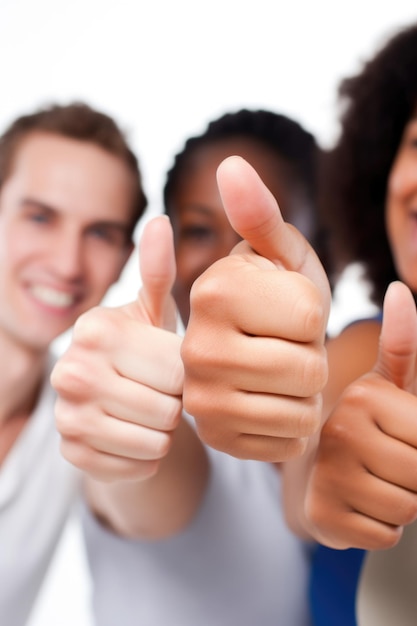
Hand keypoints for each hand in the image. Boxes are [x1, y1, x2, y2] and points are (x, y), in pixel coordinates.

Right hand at [51, 216, 182, 481]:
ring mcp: (65, 416)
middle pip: (167, 408)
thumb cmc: (145, 347)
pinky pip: (138, 467)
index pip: (177, 371)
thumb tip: (161, 220)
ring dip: (165, 431)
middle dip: (177, 404)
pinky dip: (148, 456)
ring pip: (155, 442)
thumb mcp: (154, 309)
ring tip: (154, 410)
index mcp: (94, 330)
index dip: (189, 373)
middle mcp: (69, 371)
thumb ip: (158, 270)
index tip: (176, 365)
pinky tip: (138, 433)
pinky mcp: (71, 454)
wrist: (117, 397)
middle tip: (165, 392)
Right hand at [181, 156, 330, 461]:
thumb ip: (260, 213)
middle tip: (284, 346)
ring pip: (302, 411)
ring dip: (307, 393)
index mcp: (213, 292)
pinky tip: (273, 405)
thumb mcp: (279, 256)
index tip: (287, 312)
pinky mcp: (216, 439)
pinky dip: (295, 426)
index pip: (311, 316)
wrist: (253, 360)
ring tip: (280, 375)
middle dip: (312, 356)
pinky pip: (289, 441)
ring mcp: (200, 400)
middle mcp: (196, 347)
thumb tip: (231, 163)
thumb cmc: (277, 301)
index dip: (315, 315)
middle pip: (307, 368)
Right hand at [305, 281, 416, 548]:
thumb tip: (401, 291)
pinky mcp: (320, 514)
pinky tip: (359, 503)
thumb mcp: (392, 385)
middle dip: (416, 477)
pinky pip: (384, 535)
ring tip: (374, 479)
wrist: (321, 469)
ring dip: (400, 502)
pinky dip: (381, 527)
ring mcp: (326, 476)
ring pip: (405, 510)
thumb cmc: (368, 425)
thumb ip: (404, 344)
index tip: (398, 435)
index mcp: (363, 397)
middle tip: (389, 461)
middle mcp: (339, 432)